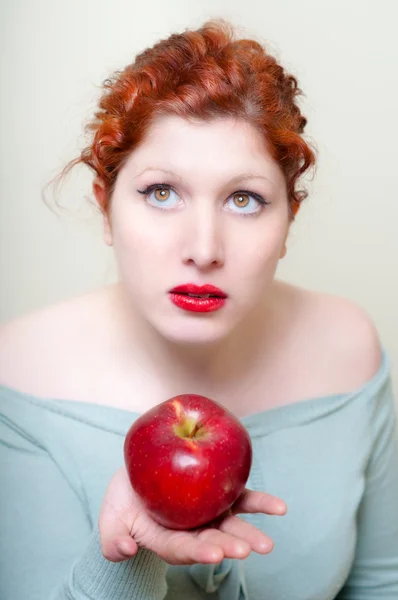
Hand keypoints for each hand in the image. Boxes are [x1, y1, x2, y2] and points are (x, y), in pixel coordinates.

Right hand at [99, 466, 286, 565]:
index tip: (214, 554)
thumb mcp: (111, 520)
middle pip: (213, 541)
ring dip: (250, 532)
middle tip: (247, 551)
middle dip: (230, 547)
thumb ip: (112, 540)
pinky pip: (241, 498)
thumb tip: (124, 551)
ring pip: (232, 524)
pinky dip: (260, 504)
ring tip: (267, 542)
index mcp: (167, 540)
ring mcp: (207, 514)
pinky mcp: (217, 494)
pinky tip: (279, 508)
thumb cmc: (122, 504)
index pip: (183, 549)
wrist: (135, 480)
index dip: (198, 552)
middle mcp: (192, 531)